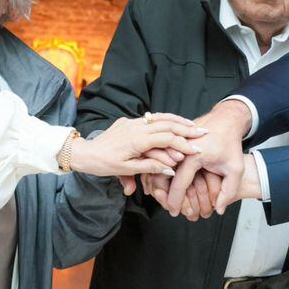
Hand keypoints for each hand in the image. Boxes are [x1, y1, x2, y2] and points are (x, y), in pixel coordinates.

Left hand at [71, 113, 205, 187]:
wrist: (85, 153)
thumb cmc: (104, 164)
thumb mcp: (126, 170)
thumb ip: (149, 167)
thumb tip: (170, 169)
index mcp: (137, 140)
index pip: (166, 138)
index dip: (183, 143)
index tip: (197, 149)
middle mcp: (136, 127)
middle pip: (167, 124)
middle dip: (186, 128)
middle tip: (203, 132)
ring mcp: (133, 122)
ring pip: (160, 118)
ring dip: (178, 120)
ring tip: (193, 124)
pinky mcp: (129, 121)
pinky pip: (151, 118)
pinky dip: (166, 119)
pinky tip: (174, 121)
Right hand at [161, 101, 252, 216]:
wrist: (226, 121)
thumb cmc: (230, 143)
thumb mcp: (236, 169)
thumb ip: (229, 192)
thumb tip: (219, 210)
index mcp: (193, 156)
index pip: (179, 184)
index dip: (175, 201)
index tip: (175, 212)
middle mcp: (180, 148)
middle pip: (162, 175)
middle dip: (163, 194)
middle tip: (168, 207)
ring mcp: (175, 144)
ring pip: (160, 167)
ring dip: (160, 183)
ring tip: (165, 197)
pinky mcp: (174, 143)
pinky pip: (164, 159)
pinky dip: (163, 172)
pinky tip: (166, 183)